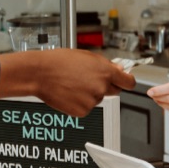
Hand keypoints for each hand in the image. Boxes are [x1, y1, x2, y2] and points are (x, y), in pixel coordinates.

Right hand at [0, 49, 134, 116]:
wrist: (40, 73)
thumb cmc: (58, 62)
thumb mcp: (85, 56)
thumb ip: (104, 64)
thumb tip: (117, 69)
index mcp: (105, 71)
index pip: (128, 82)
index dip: (127, 81)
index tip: (125, 81)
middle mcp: (101, 87)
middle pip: (115, 91)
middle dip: (107, 86)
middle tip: (90, 80)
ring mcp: (93, 100)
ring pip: (98, 99)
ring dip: (90, 94)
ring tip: (73, 84)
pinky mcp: (83, 111)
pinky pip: (86, 107)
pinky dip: (80, 102)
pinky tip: (69, 92)